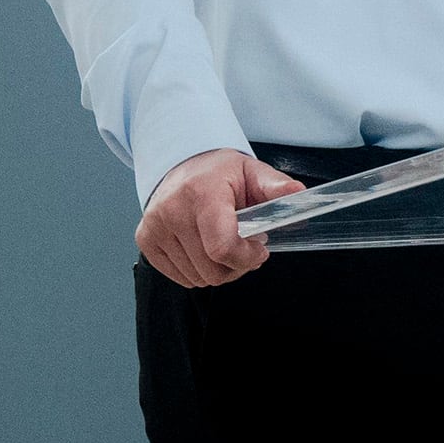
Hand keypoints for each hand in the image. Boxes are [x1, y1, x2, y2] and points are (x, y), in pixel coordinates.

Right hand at [136, 145, 303, 288]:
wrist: (180, 165)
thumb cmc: (218, 173)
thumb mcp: (251, 172)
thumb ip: (275, 186)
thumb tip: (297, 193)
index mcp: (201, 193)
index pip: (222, 248)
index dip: (247, 258)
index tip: (259, 249)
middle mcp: (172, 210)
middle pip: (212, 270)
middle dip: (237, 266)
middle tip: (244, 246)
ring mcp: (155, 227)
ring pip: (198, 278)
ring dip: (217, 269)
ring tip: (223, 244)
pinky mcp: (146, 240)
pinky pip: (181, 277)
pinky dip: (198, 270)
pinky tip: (204, 249)